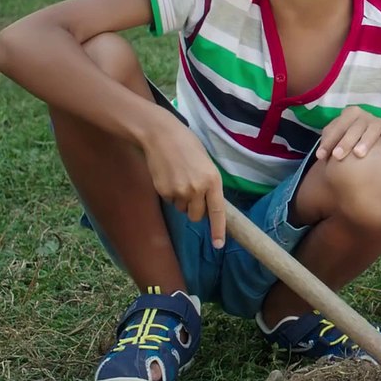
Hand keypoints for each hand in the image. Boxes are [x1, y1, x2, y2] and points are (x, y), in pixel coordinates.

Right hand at [141, 115, 226, 247]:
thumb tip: (208, 204)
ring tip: (180, 179)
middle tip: (193, 193)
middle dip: (196, 211)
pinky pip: (170, 201)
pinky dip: (170, 194)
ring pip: (182, 209)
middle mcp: (197, 189)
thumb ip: (209, 184)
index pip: (217, 212)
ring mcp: (178, 192)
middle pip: (197, 216)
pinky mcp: (163, 191)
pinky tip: (169, 177)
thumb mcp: (206, 163)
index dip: (218, 230)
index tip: (219, 245)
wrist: (161, 135)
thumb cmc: (187, 145)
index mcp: (212, 181)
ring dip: (182, 201)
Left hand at [317, 106, 380, 160]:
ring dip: (365, 140)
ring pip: (374, 128)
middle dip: (345, 141)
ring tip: (358, 154)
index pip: (338, 126)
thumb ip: (328, 144)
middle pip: (355, 126)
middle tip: (337, 156)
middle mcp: (364, 115)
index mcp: (350, 114)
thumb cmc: (346, 140)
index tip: (320, 156)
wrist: (363, 140)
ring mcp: (378, 122)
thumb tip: (321, 154)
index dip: (329, 140)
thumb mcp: (336, 138)